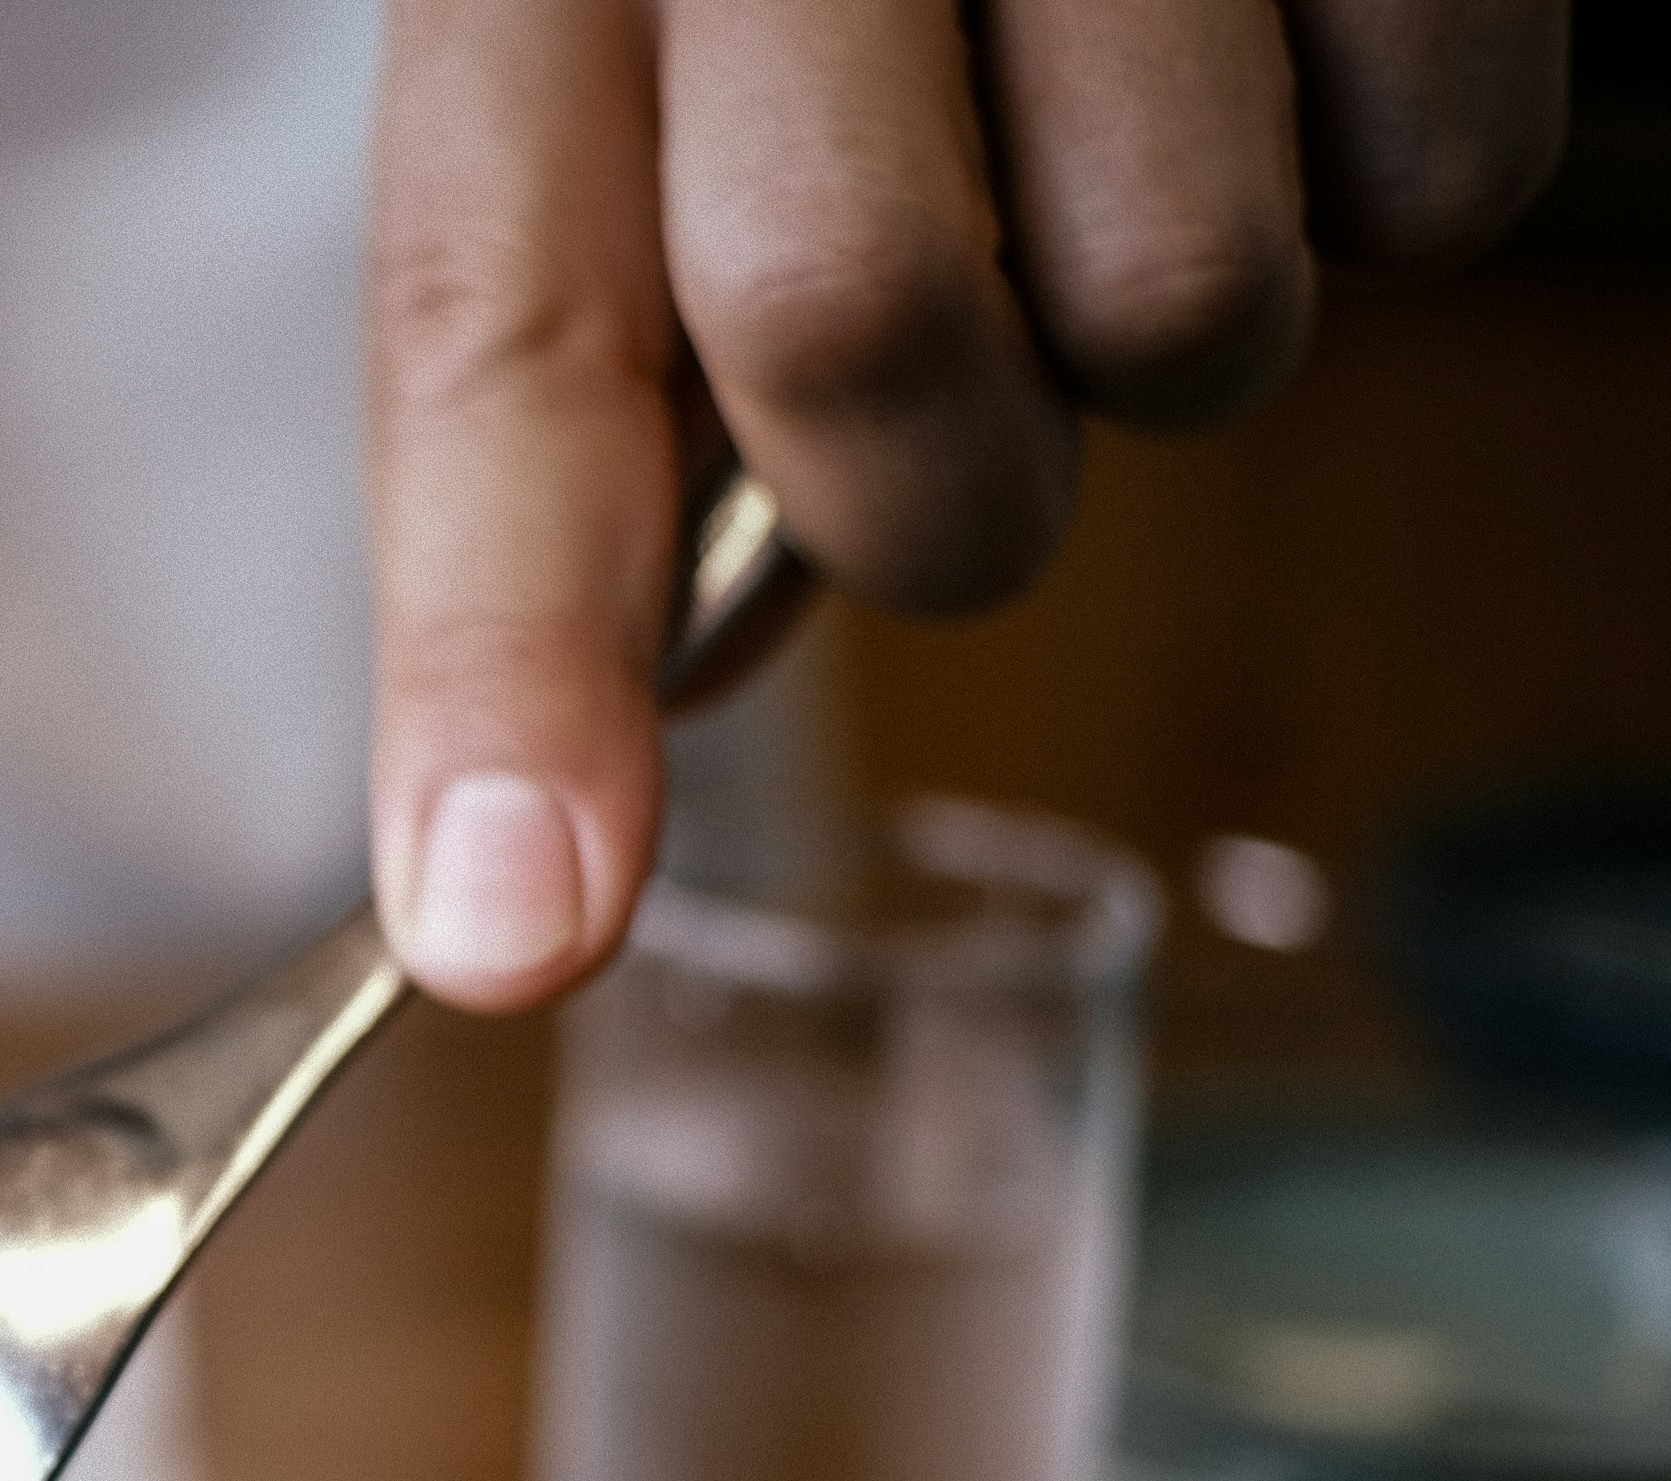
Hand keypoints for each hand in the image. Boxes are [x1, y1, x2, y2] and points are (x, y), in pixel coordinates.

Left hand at [364, 0, 1569, 1010]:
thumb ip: (618, 347)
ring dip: (1165, 329)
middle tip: (963, 405)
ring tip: (1135, 118)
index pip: (493, 325)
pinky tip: (1296, 32)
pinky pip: (1440, 181)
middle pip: (854, 345)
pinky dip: (1393, 180)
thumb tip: (665, 688)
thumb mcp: (646, 37)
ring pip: (1176, 313)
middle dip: (924, 501)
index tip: (505, 936)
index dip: (497, 654)